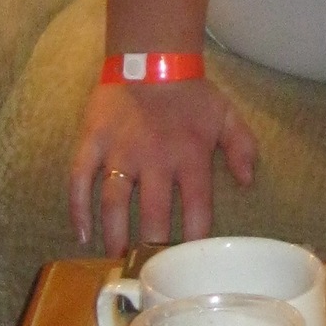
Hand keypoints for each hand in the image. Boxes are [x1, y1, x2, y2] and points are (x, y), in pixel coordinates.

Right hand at [69, 78, 258, 252]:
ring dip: (114, 235)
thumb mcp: (225, 113)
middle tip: (149, 269)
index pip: (196, 208)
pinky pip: (79, 179)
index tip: (191, 262)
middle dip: (152, 246)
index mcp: (190, 155)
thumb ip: (242, 145)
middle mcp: (155, 158)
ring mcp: (120, 151)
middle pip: (152, 215)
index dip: (194, 239)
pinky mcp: (93, 142)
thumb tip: (248, 181)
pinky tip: (82, 234)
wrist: (152, 56)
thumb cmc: (190, 92)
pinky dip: (77, 208)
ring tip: (116, 258)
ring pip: (114, 204)